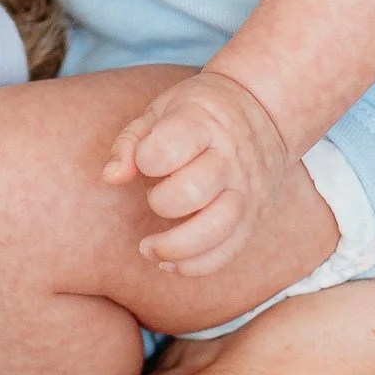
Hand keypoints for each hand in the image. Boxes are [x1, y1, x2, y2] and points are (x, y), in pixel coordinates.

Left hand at [103, 67, 293, 271]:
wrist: (264, 110)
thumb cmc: (200, 112)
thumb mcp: (162, 109)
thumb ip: (130, 141)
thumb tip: (110, 177)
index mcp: (203, 123)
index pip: (166, 150)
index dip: (145, 160)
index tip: (147, 158)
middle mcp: (229, 158)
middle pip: (191, 193)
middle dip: (160, 202)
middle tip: (156, 194)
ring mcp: (246, 191)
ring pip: (215, 230)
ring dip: (174, 248)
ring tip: (149, 249)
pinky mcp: (253, 218)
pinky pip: (228, 252)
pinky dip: (196, 265)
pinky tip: (172, 263)